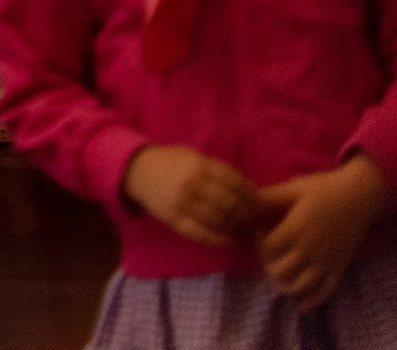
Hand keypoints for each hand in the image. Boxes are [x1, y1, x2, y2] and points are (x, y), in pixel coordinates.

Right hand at [121, 145, 256, 247]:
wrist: (136, 170)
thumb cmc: (170, 162)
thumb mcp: (194, 157)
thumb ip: (219, 170)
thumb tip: (250, 189)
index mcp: (199, 165)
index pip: (235, 183)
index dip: (251, 196)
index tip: (259, 204)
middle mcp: (191, 184)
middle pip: (230, 203)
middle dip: (247, 214)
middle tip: (255, 220)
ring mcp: (182, 203)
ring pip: (218, 220)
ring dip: (235, 227)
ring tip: (243, 229)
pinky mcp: (173, 219)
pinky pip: (200, 234)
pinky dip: (218, 239)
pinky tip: (229, 240)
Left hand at [254, 156, 388, 310]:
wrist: (361, 195)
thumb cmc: (325, 188)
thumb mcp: (294, 187)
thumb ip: (269, 196)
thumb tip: (245, 200)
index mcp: (297, 229)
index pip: (268, 248)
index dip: (257, 242)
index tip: (259, 231)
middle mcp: (310, 249)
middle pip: (280, 270)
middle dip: (267, 264)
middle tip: (267, 254)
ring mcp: (326, 261)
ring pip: (300, 285)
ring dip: (284, 285)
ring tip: (278, 276)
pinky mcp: (340, 267)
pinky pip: (325, 291)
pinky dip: (312, 301)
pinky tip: (301, 305)